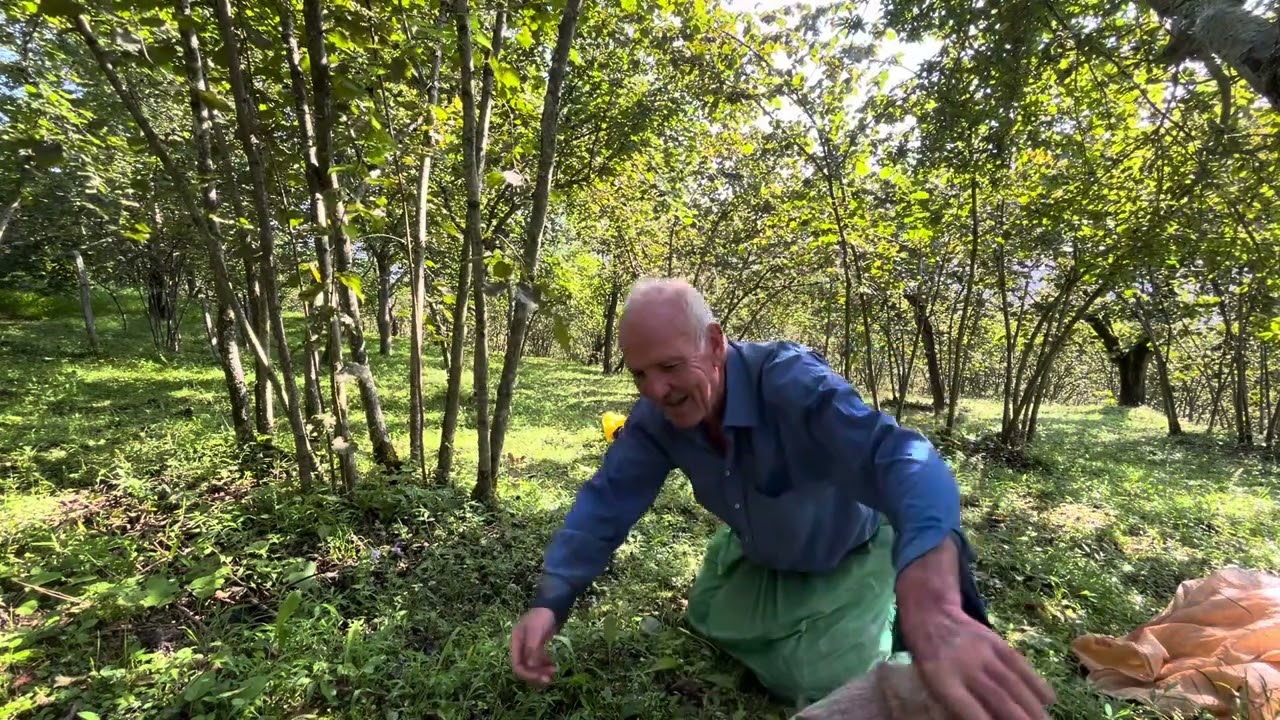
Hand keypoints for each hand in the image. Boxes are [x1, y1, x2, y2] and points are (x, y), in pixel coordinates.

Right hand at [509, 607, 557, 686]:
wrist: (553, 605)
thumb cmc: (543, 616)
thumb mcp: (536, 631)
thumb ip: (532, 648)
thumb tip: (531, 666)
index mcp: (516, 642)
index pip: (517, 665)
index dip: (528, 674)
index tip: (542, 678)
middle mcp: (520, 647)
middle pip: (524, 668)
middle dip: (536, 674)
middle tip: (550, 679)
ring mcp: (529, 647)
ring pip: (532, 666)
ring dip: (541, 672)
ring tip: (554, 672)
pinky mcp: (538, 647)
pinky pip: (539, 662)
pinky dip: (545, 666)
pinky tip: (553, 665)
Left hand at [895, 535, 1054, 719]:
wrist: (933, 617)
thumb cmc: (933, 663)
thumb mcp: (935, 685)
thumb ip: (961, 704)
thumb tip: (990, 718)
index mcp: (943, 683)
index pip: (970, 710)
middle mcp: (963, 667)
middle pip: (999, 699)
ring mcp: (982, 653)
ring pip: (1013, 683)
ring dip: (1033, 707)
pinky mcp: (996, 641)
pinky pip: (1019, 664)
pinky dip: (1036, 682)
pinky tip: (1049, 698)